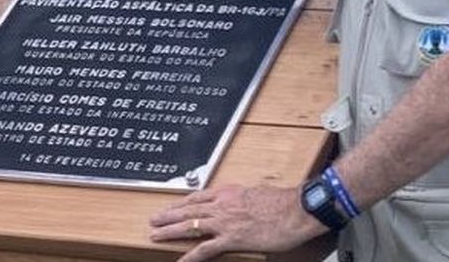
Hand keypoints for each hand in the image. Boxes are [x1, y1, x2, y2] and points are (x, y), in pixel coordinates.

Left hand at [148, 184, 322, 261]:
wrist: (295, 210)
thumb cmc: (282, 202)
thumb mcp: (257, 193)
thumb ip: (243, 199)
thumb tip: (241, 204)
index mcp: (228, 192)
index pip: (198, 197)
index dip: (181, 203)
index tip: (172, 205)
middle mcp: (222, 205)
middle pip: (188, 209)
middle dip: (168, 215)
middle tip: (153, 219)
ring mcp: (224, 222)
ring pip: (189, 226)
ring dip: (170, 231)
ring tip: (155, 235)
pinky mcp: (231, 239)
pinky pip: (205, 249)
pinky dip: (190, 257)